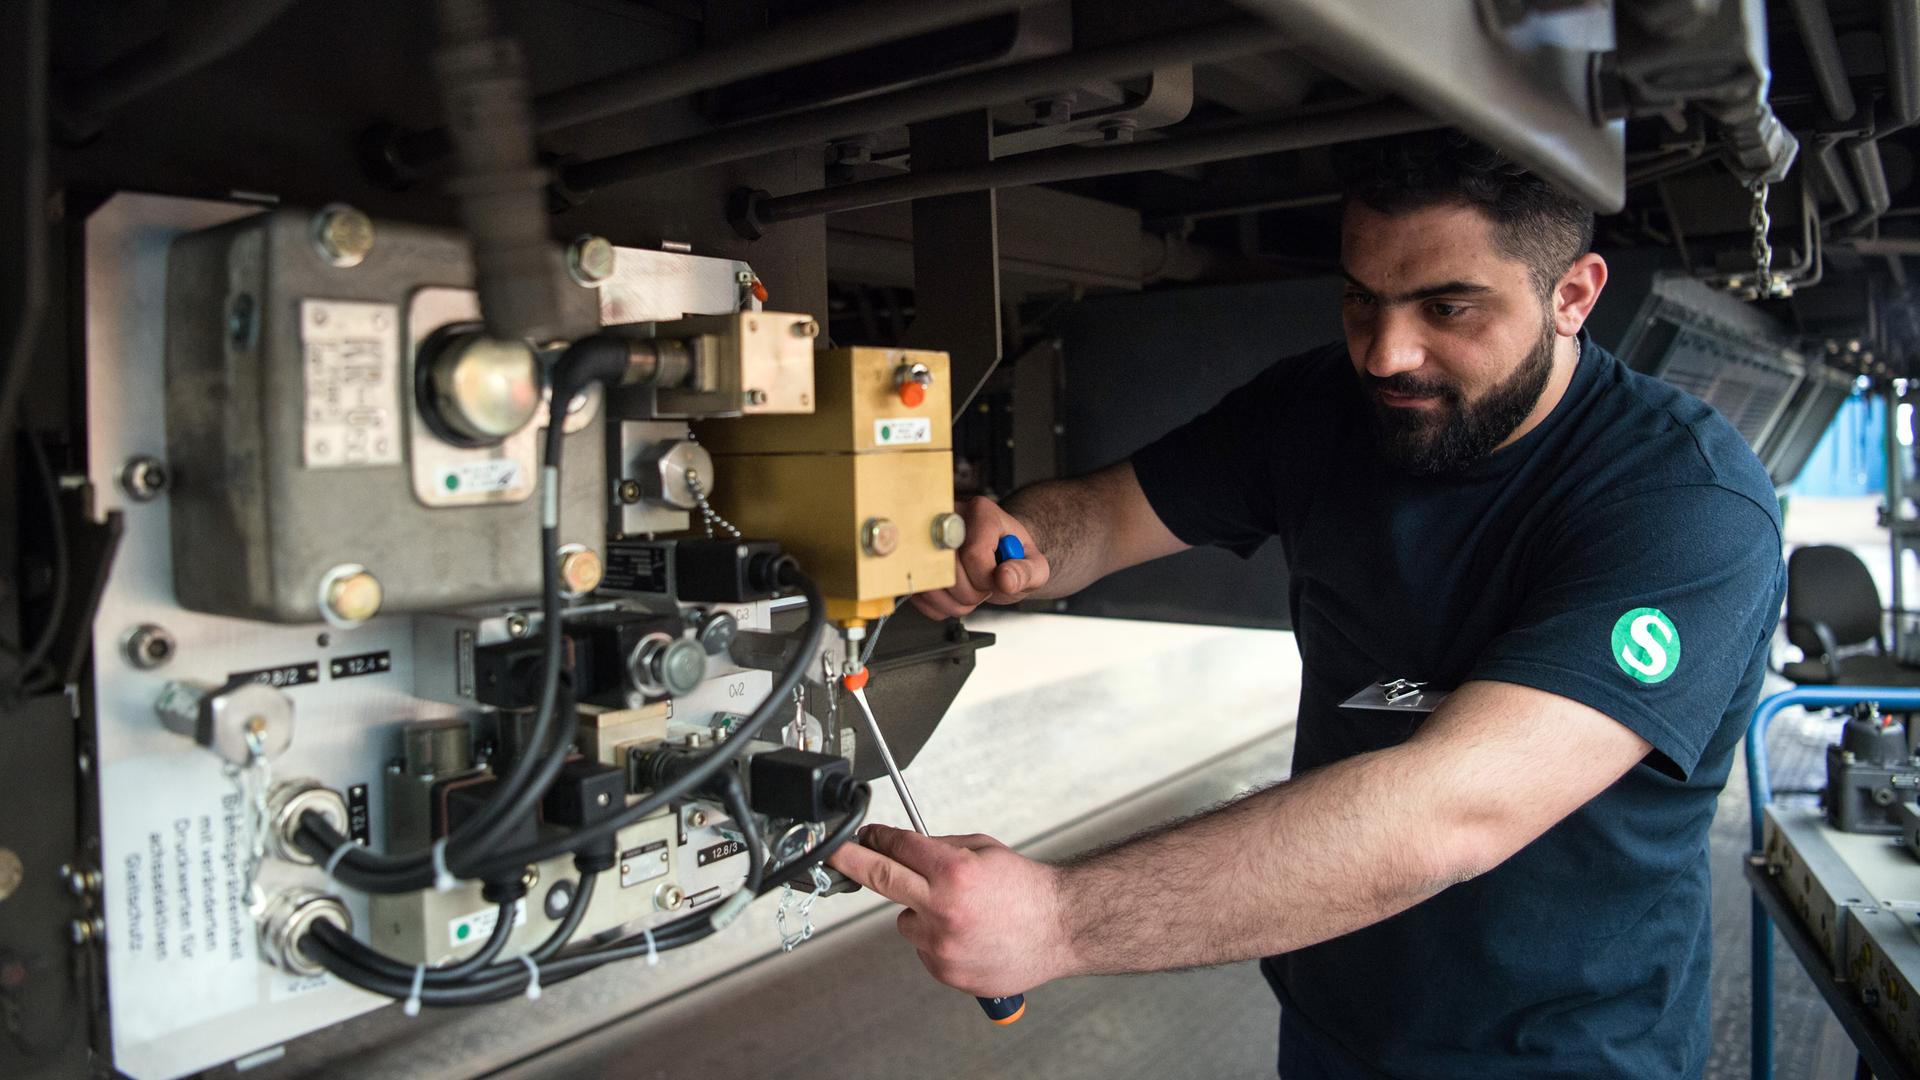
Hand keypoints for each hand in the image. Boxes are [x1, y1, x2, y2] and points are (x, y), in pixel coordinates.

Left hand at [827, 824, 1074, 996]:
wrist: (1060, 928)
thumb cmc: (1026, 889)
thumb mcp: (983, 850)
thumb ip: (939, 848)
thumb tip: (901, 848)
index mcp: (954, 872)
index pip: (898, 847)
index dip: (876, 837)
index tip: (863, 835)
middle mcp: (944, 909)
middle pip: (880, 879)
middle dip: (851, 861)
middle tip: (836, 855)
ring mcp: (943, 945)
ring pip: (904, 920)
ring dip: (919, 912)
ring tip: (961, 913)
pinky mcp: (946, 971)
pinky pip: (923, 948)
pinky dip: (936, 940)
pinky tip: (968, 935)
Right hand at [912, 496, 1052, 619]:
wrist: (999, 556)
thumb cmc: (1014, 557)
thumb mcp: (1034, 566)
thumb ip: (1026, 572)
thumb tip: (1004, 580)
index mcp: (982, 513)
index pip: (973, 554)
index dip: (986, 579)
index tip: (997, 580)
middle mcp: (950, 519)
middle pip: (948, 571)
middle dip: (971, 594)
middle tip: (985, 588)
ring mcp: (928, 538)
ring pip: (930, 585)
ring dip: (955, 603)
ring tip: (972, 593)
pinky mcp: (917, 560)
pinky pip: (920, 594)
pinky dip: (940, 607)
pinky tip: (957, 596)